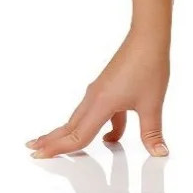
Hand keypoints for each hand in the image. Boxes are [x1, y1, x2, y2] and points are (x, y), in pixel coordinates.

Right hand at [25, 28, 170, 158]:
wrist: (149, 36)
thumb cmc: (149, 64)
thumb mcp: (152, 104)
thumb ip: (152, 132)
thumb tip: (159, 152)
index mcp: (102, 103)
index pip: (78, 135)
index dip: (59, 149)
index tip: (39, 156)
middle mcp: (95, 97)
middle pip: (70, 126)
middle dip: (52, 139)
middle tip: (33, 150)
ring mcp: (99, 90)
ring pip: (80, 117)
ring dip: (69, 132)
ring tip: (56, 142)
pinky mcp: (107, 85)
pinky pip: (95, 110)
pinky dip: (94, 124)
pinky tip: (109, 136)